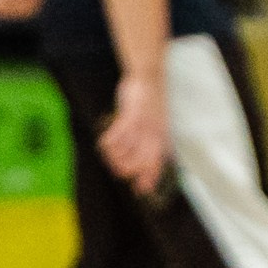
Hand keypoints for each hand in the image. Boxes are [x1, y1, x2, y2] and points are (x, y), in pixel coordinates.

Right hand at [99, 72, 170, 196]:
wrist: (149, 77)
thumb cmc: (151, 105)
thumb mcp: (157, 126)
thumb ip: (153, 148)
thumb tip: (145, 172)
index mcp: (162, 137)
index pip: (157, 163)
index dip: (149, 178)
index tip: (141, 190)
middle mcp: (154, 133)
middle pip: (140, 161)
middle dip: (126, 169)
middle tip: (116, 168)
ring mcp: (143, 124)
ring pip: (127, 149)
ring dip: (115, 156)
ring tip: (109, 155)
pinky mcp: (132, 113)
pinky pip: (119, 133)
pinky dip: (109, 141)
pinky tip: (105, 143)